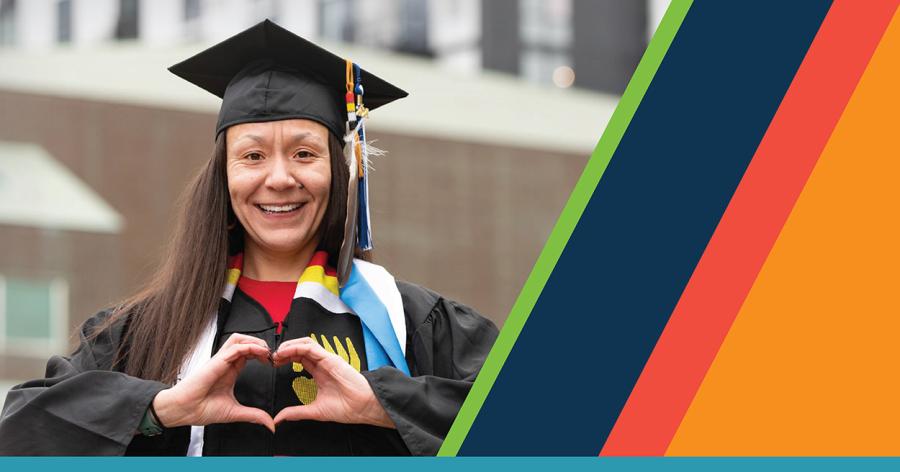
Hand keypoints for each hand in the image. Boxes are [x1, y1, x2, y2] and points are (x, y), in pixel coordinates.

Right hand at [152, 333, 274, 431]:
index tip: (272, 363)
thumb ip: (253, 415)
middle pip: (244, 341)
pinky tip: (260, 353)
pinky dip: (249, 347)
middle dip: (261, 344)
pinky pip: (234, 348)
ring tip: (266, 352)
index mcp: (230, 371)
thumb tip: (270, 424)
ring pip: (238, 339)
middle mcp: (225, 363)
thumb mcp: (235, 412)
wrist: (184, 411)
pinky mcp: (216, 362)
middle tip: (272, 356)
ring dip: (255, 342)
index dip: (262, 354)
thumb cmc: (201, 409)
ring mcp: (220, 361)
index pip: (248, 353)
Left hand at [271, 337, 394, 428]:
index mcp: (319, 373)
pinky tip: (285, 352)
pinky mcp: (330, 358)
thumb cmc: (346, 408)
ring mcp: (326, 359)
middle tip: (272, 358)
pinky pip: (310, 346)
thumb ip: (296, 413)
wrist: (362, 406)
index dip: (285, 359)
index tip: (274, 365)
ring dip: (288, 346)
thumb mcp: (314, 411)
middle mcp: (322, 364)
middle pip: (300, 349)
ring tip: (277, 354)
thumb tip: (278, 419)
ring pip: (304, 344)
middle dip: (284, 351)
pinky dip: (296, 347)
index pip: (299, 359)